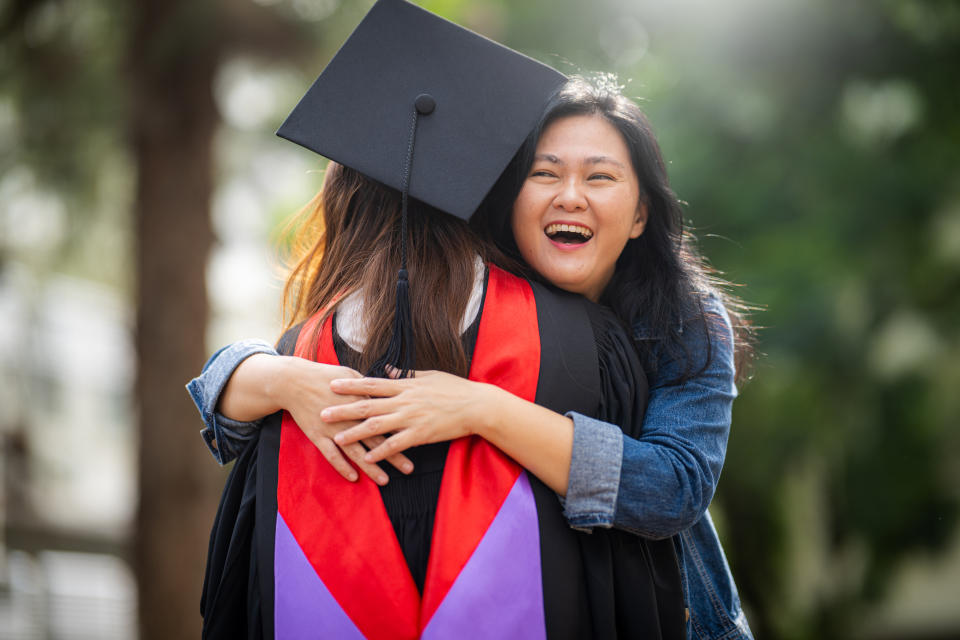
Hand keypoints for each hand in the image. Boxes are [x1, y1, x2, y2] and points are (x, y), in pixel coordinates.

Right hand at [274, 358, 413, 483]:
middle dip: (393, 454)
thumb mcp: (352, 376)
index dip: (402, 431)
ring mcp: (334, 428)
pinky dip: (341, 466)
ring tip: (385, 480)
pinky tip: (353, 477)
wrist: (294, 382)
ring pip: (355, 451)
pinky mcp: (318, 435)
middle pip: (376, 439)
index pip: (387, 419)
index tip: (417, 441)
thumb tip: (388, 393)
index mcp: (361, 401)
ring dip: (371, 467)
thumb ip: (370, 388)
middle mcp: (350, 417)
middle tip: (409, 468)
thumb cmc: (325, 376)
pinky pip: (331, 455)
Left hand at [323, 370, 493, 462]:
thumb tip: (388, 370)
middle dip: (343, 409)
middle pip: (367, 404)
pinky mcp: (421, 434)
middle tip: (322, 413)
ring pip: (377, 425)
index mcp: (405, 385)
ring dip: (355, 432)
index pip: (372, 383)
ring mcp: (411, 418)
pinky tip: (368, 459)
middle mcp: (404, 400)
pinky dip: (381, 451)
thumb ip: (406, 375)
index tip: (332, 384)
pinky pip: (396, 444)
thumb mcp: (428, 376)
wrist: (477, 405)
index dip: (351, 384)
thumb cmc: (455, 389)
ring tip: (337, 438)